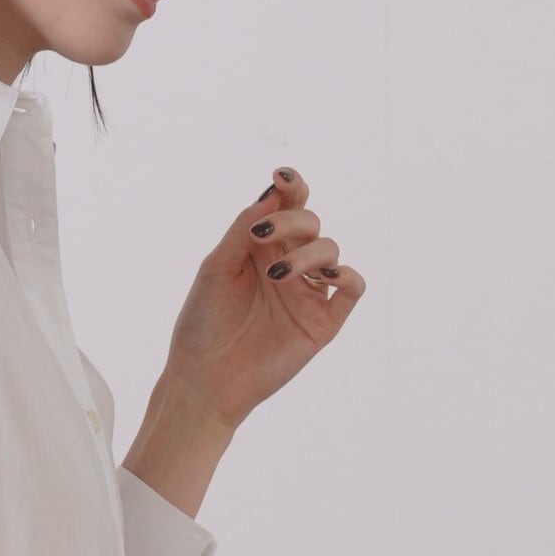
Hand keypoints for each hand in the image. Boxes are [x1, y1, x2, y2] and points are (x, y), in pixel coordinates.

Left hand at [162, 167, 361, 430]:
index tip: (281, 176)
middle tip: (261, 238)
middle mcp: (289, 263)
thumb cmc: (203, 323)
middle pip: (310, 222)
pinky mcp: (323, 322)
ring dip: (308, 253)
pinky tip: (326, 276)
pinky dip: (346, 275)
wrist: (205, 378)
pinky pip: (351, 288)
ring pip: (330, 250)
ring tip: (278, 275)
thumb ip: (243, 230)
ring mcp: (307, 293)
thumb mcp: (216, 267)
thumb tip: (272, 194)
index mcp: (262, 247)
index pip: (287, 205)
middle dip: (291, 221)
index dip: (291, 185)